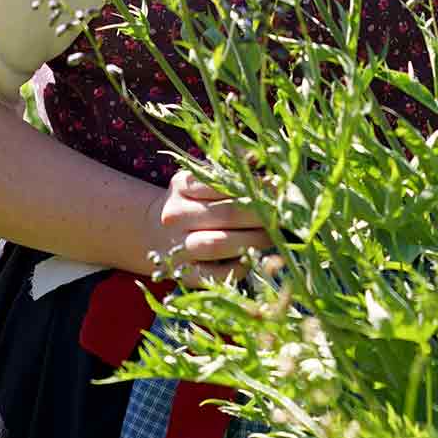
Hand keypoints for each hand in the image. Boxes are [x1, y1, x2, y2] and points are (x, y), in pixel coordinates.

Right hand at [147, 168, 270, 283]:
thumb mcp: (203, 180)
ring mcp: (176, 245)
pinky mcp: (183, 273)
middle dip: (261, 216)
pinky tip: (252, 258)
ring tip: (273, 238)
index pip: (225, 185)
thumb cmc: (192, 202)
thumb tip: (262, 163)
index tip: (279, 191)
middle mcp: (176, 215)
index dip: (257, 188)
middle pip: (227, 214)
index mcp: (183, 186)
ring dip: (253, 241)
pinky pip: (214, 274)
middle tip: (282, 217)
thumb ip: (231, 172)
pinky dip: (238, 267)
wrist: (154, 231)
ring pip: (218, 244)